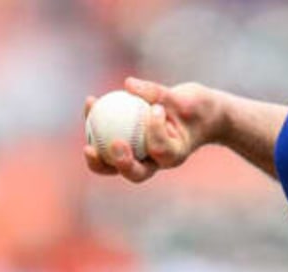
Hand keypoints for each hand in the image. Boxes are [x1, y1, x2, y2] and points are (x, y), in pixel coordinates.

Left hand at [82, 78, 222, 183]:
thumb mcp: (186, 99)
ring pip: (115, 163)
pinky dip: (97, 123)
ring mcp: (139, 156)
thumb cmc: (197, 107)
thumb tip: (128, 84)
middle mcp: (155, 162)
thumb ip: (158, 93)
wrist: (199, 116)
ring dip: (98, 154)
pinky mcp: (128, 145)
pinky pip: (107, 140)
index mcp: (173, 156)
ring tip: (88, 130)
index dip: (155, 132)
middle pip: (135, 172)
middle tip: (114, 144)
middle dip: (121, 163)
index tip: (158, 109)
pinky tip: (90, 101)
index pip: (160, 150)